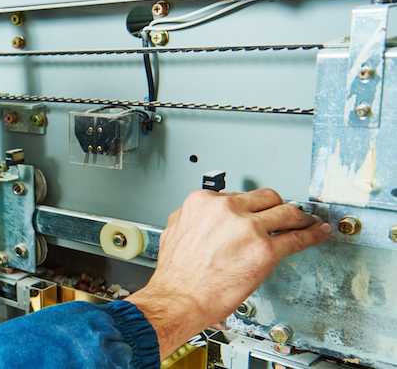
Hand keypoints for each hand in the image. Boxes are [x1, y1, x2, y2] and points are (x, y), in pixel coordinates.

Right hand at [125, 189, 330, 358]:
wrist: (179, 299)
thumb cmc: (176, 274)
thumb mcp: (175, 232)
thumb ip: (193, 219)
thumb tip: (203, 219)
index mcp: (203, 202)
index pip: (238, 196)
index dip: (251, 207)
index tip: (258, 212)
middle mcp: (226, 210)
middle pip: (266, 197)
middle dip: (277, 206)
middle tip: (285, 215)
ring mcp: (248, 228)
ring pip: (286, 212)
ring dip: (300, 217)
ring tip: (307, 222)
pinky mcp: (265, 250)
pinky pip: (297, 238)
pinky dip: (312, 234)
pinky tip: (318, 233)